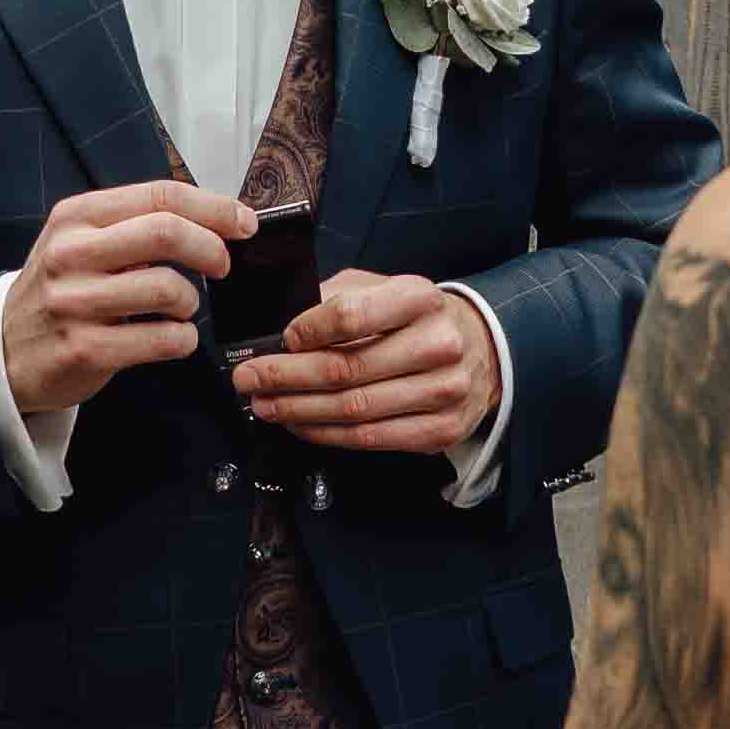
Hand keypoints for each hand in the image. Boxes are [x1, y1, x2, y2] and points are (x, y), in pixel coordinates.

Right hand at [0, 177, 251, 418]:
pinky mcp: (85, 349)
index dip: (212, 207)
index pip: (159, 196)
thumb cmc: (58, 292)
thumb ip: (134, 226)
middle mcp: (71, 254)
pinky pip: (162, 339)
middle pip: (166, 232)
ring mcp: (76, 303)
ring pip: (167, 289)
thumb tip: (213, 219)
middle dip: (211, 248)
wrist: (3, 350)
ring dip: (190, 302)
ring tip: (178, 309)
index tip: (241, 222)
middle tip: (221, 265)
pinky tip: (171, 338)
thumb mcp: (80, 242)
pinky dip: (182, 339)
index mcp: (76, 217)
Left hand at [235, 268, 496, 454]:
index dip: (308, 330)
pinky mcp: (440, 430)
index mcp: (419, 298)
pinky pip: (370, 439)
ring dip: (298, 410)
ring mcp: (443, 391)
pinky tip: (300, 424)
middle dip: (286, 377)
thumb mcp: (383, 289)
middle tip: (247, 379)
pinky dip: (326, 434)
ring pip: (354, 409)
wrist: (482, 349)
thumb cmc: (416, 318)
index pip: (352, 315)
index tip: (280, 339)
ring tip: (264, 405)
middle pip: (346, 368)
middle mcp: (437, 344)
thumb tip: (279, 328)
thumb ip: (336, 299)